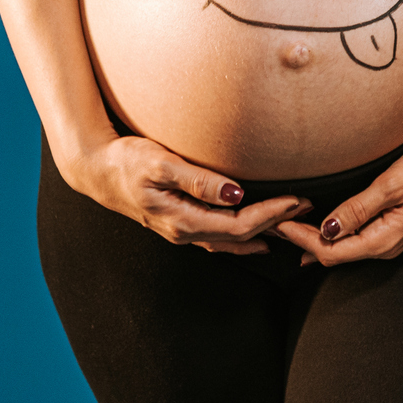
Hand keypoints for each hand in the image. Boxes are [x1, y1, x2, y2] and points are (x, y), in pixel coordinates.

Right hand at [68, 134, 308, 254]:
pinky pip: (218, 238)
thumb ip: (198, 180)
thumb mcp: (161, 164)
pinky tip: (255, 236)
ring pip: (231, 241)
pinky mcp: (179, 223)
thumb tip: (236, 193)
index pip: (239, 225)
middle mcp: (184, 232)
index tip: (297, 200)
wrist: (95, 170)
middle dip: (275, 222)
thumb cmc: (126, 161)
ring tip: (292, 223)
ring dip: (263, 232)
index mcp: (183, 220)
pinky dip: (242, 237)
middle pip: (240, 236)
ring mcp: (181, 231)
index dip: (271, 214)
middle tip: (307, 206)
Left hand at [276, 129, 402, 265]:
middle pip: (334, 255)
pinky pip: (354, 240)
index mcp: (384, 240)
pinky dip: (332, 234)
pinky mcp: (391, 229)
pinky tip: (319, 228)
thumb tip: (327, 229)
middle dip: (303, 242)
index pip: (332, 250)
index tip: (279, 224)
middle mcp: (385, 246)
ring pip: (343, 249)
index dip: (302, 240)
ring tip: (289, 225)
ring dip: (315, 239)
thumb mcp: (392, 185)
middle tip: (274, 224)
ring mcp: (389, 239)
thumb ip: (358, 208)